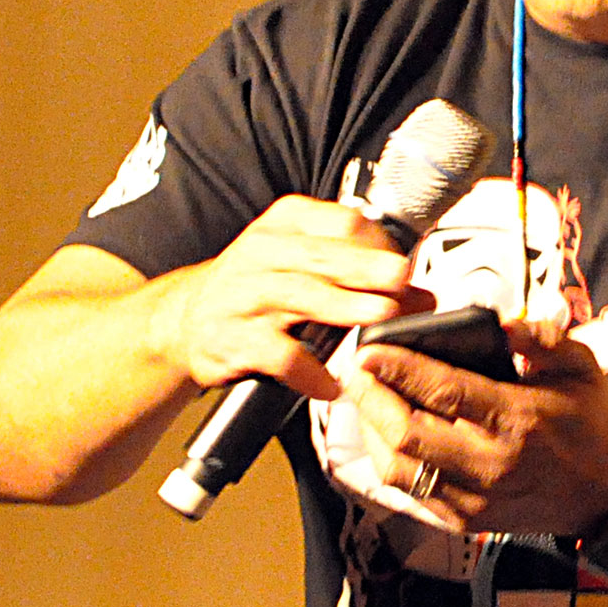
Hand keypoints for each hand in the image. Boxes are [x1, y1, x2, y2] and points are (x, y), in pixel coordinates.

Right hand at [158, 197, 429, 397]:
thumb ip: (360, 274)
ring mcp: (244, 296)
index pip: (342, 223)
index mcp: (286, 224)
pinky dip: (308, 371)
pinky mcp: (232, 340)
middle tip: (402, 280)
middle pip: (324, 257)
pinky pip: (277, 355)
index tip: (405, 267)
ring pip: (301, 297)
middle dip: (367, 269)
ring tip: (381, 318)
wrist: (185, 320)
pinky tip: (331, 383)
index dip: (379, 245)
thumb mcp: (302, 264)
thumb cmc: (255, 287)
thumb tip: (422, 295)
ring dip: (346, 308)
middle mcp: (262, 253)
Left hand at [343, 319, 607, 532]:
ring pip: (398, 468)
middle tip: (357, 370)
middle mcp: (492, 463)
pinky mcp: (467, 519)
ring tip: (365, 399)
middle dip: (370, 398)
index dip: (397, 368)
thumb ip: (541, 339)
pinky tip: (384, 433)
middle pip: (406, 434)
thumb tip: (502, 325)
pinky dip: (387, 460)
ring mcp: (476, 498)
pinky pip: (410, 491)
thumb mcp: (580, 366)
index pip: (442, 391)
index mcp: (519, 420)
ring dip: (371, 431)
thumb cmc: (590, 424)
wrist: (607, 494)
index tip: (368, 350)